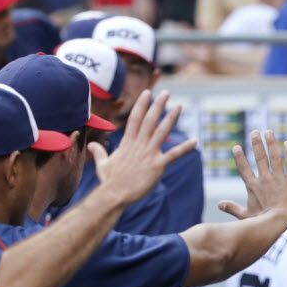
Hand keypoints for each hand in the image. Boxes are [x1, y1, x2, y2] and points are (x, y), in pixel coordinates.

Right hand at [91, 89, 197, 206]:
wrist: (114, 194)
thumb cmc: (109, 181)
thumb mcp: (102, 163)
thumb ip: (99, 152)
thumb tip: (91, 145)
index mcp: (127, 143)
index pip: (135, 118)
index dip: (142, 105)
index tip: (147, 93)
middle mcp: (139, 145)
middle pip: (149, 120)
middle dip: (158, 105)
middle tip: (166, 93)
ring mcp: (149, 154)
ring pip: (161, 132)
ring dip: (171, 118)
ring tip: (179, 106)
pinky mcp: (157, 166)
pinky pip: (174, 155)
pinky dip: (185, 148)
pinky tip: (195, 140)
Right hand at [217, 129, 286, 224]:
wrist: (278, 222)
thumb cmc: (261, 222)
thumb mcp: (244, 215)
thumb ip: (232, 208)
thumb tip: (219, 205)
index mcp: (253, 186)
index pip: (244, 168)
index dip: (239, 157)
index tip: (236, 147)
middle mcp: (265, 179)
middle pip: (260, 158)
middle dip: (257, 144)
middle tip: (255, 132)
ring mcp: (278, 179)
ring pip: (274, 157)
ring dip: (271, 143)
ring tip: (268, 132)